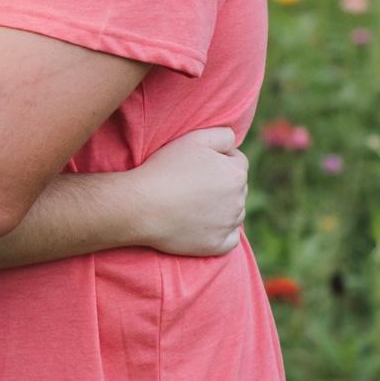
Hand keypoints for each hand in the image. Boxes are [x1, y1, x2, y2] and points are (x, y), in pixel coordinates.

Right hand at [131, 127, 247, 256]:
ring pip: (233, 212)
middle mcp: (238, 200)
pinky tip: (199, 223)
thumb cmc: (164, 169)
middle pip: (236, 187)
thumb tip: (234, 142)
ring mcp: (229, 225)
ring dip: (220, 207)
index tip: (196, 164)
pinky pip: (229, 238)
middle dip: (221, 184)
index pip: (238, 161)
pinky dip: (220, 232)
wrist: (141, 206)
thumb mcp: (193, 139)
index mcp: (236, 174)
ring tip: (190, 203)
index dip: (217, 159)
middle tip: (191, 183)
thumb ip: (222, 135)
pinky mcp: (218, 245)